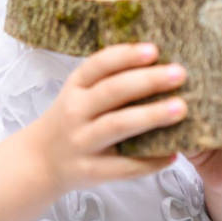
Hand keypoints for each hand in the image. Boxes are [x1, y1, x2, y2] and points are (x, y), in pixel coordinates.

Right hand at [25, 42, 188, 195]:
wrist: (41, 160)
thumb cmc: (70, 120)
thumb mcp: (78, 92)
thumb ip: (107, 78)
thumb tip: (156, 60)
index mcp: (74, 87)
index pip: (98, 65)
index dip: (125, 55)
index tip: (154, 50)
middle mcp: (75, 111)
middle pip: (112, 92)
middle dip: (147, 81)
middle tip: (179, 74)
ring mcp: (82, 142)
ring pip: (118, 126)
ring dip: (151, 116)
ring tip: (180, 108)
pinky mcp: (92, 171)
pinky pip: (124, 166)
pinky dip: (150, 161)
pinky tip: (173, 153)